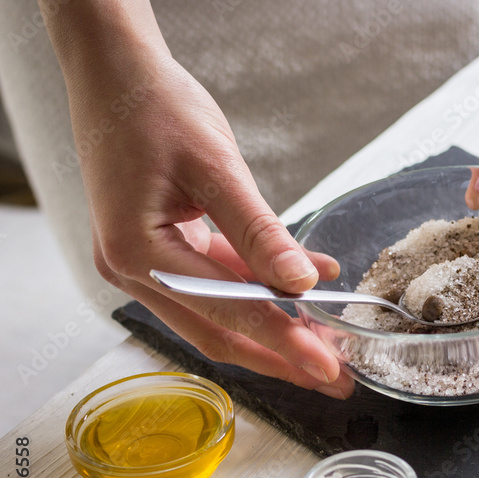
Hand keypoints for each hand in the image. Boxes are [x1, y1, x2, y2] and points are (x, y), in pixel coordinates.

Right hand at [52, 12, 352, 397]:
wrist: (115, 73)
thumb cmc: (155, 107)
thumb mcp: (216, 167)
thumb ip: (259, 231)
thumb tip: (301, 282)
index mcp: (138, 253)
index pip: (225, 313)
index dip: (282, 342)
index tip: (327, 367)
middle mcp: (133, 270)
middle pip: (217, 332)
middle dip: (280, 356)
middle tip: (335, 376)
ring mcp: (143, 263)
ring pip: (218, 313)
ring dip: (274, 325)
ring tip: (328, 339)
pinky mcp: (159, 250)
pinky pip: (215, 282)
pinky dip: (259, 287)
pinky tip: (304, 285)